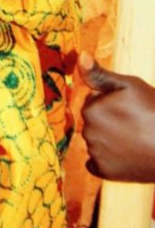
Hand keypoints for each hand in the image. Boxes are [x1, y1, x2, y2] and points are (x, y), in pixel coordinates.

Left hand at [80, 53, 154, 181]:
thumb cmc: (154, 112)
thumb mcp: (129, 86)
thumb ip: (99, 74)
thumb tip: (80, 55)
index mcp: (91, 110)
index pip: (93, 101)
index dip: (111, 102)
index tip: (129, 107)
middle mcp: (88, 133)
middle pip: (93, 121)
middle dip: (108, 120)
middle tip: (134, 123)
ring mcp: (97, 154)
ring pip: (96, 140)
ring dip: (108, 139)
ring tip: (134, 139)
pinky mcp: (105, 172)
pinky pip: (97, 162)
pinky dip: (108, 159)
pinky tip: (125, 155)